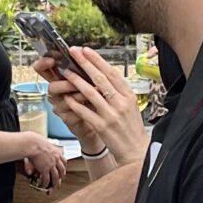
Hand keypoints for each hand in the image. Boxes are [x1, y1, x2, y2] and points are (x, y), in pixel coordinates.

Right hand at [22, 138, 66, 188]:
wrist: (33, 144)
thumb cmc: (35, 142)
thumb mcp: (44, 144)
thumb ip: (43, 148)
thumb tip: (41, 147)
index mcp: (57, 152)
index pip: (64, 161)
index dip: (63, 166)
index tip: (62, 169)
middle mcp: (56, 159)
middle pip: (62, 170)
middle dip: (61, 176)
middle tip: (60, 180)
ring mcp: (51, 165)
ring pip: (56, 177)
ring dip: (55, 183)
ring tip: (53, 187)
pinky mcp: (45, 169)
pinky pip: (47, 179)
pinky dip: (46, 184)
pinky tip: (44, 186)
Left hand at [48, 47, 147, 163]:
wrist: (136, 151)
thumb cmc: (131, 128)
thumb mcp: (130, 106)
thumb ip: (118, 92)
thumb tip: (103, 75)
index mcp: (129, 95)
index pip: (111, 73)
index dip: (97, 60)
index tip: (86, 50)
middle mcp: (121, 103)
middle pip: (100, 79)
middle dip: (85, 63)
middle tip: (73, 52)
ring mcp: (111, 115)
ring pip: (90, 93)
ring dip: (76, 81)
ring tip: (66, 72)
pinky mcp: (102, 127)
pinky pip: (85, 111)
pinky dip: (75, 103)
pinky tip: (66, 97)